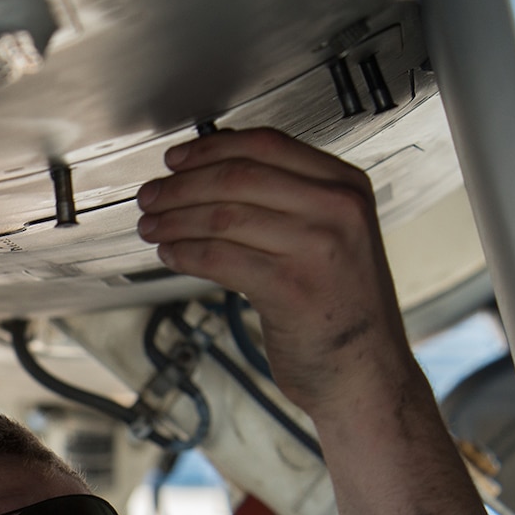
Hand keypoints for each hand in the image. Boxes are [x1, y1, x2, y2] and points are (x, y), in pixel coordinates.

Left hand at [134, 127, 415, 423]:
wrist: (364, 370)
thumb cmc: (339, 305)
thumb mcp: (331, 234)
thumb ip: (287, 199)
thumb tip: (214, 169)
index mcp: (346, 186)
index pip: (266, 144)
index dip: (210, 148)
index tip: (176, 158)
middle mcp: (337, 209)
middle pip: (237, 176)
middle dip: (180, 185)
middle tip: (150, 196)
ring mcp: (316, 247)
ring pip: (222, 216)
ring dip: (174, 220)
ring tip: (151, 227)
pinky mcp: (290, 288)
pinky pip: (219, 258)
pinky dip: (184, 253)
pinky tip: (169, 254)